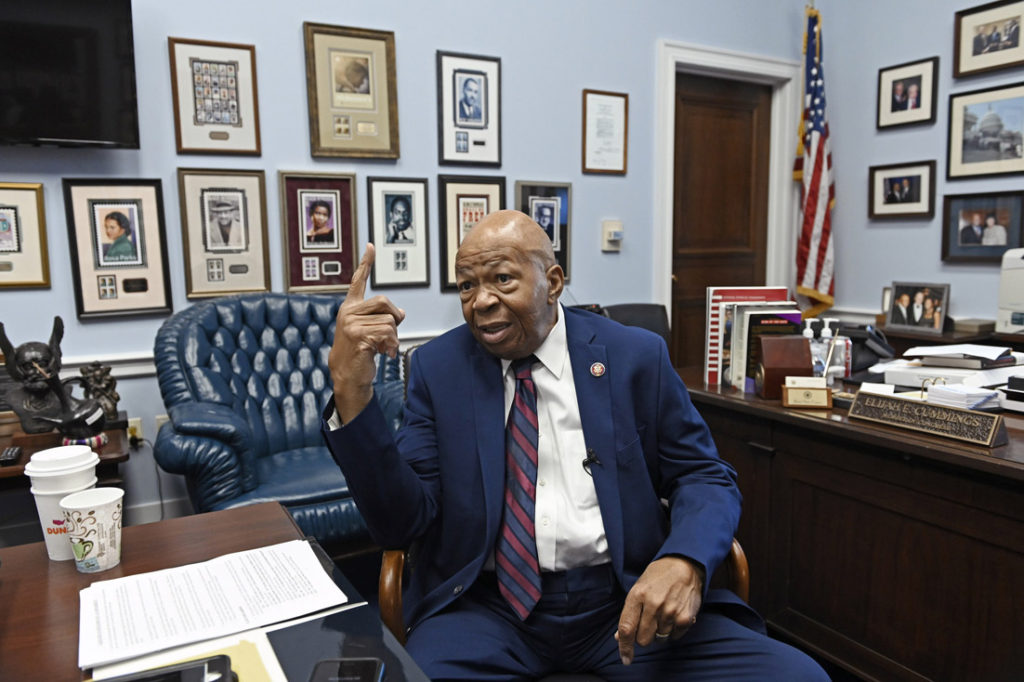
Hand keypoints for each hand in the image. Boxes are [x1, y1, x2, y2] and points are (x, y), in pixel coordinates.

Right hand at [328, 244, 404, 422]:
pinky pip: (387, 332)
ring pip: (389, 320)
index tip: (371, 246)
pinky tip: (384, 352)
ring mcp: (351, 323)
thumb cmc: (359, 352)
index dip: (365, 263)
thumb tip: (400, 311)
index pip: (358, 281)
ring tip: (383, 346)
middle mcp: (348, 312)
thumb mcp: (370, 331)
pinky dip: (392, 344)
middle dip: (395, 317)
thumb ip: (381, 318)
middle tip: (392, 333)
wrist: (347, 375)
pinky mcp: (357, 335)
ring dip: (393, 336)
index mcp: (350, 307)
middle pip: (383, 301)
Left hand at [615, 556, 702, 664]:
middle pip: (643, 639)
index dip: (624, 646)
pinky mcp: (685, 617)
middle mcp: (653, 604)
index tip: (625, 658)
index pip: (627, 628)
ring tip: (663, 614)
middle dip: (643, 637)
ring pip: (659, 639)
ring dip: (659, 632)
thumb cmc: (657, 577)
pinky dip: (673, 632)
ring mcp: (670, 611)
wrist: (684, 565)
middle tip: (648, 623)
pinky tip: (673, 616)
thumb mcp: (638, 589)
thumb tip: (619, 637)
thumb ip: (629, 613)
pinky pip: (674, 637)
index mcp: (637, 595)